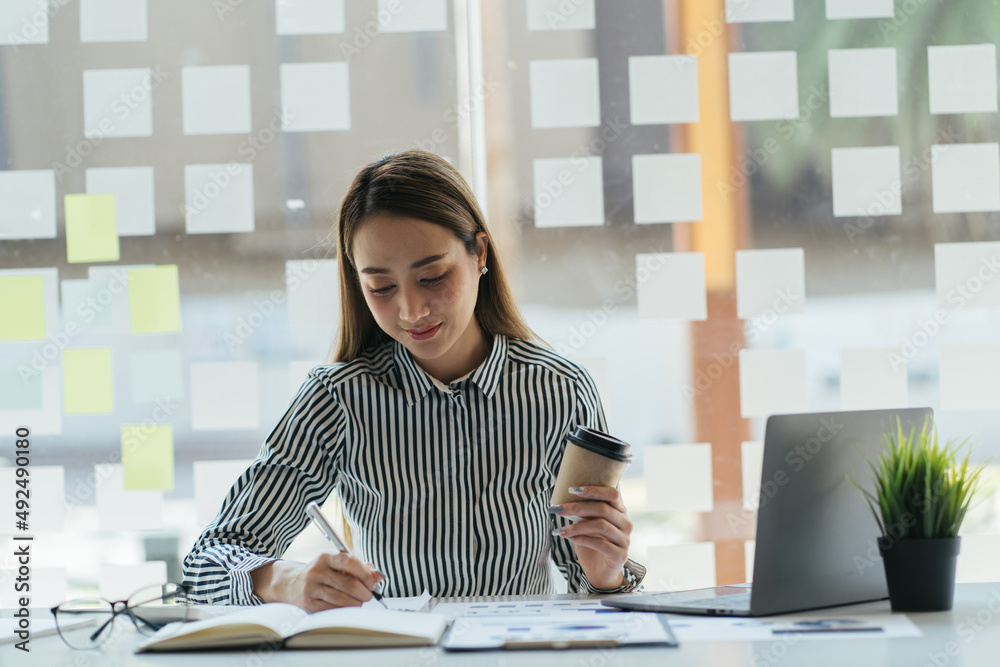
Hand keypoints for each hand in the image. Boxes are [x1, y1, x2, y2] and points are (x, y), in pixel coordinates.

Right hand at [251, 553, 383, 611]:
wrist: (291, 584)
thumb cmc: (321, 573)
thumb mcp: (336, 564)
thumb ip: (359, 567)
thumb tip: (378, 576)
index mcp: (325, 557)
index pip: (349, 562)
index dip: (365, 573)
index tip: (374, 581)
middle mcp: (317, 571)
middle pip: (349, 584)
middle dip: (365, 592)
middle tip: (369, 595)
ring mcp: (311, 588)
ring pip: (343, 599)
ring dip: (357, 603)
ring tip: (359, 601)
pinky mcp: (309, 604)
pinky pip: (334, 609)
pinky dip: (345, 610)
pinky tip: (346, 606)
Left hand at [550, 486, 632, 589]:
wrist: (600, 573)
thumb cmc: (592, 545)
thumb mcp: (587, 525)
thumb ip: (583, 513)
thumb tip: (563, 500)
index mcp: (620, 512)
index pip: (612, 494)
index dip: (594, 490)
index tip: (572, 490)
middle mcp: (626, 524)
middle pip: (603, 509)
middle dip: (577, 508)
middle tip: (558, 509)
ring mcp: (625, 540)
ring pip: (601, 525)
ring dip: (577, 526)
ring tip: (560, 529)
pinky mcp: (620, 555)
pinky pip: (601, 544)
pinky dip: (583, 539)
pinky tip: (571, 539)